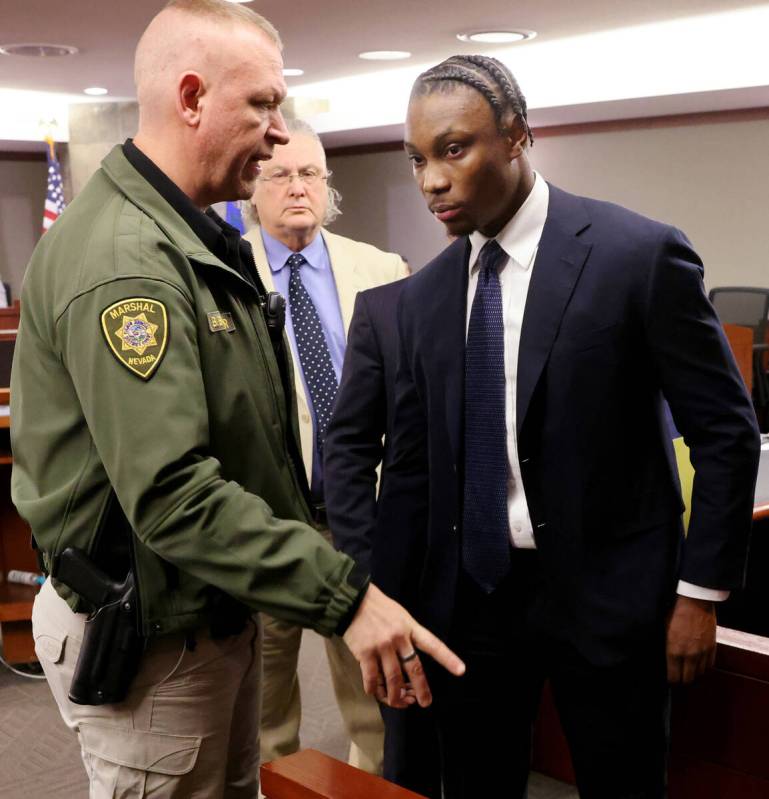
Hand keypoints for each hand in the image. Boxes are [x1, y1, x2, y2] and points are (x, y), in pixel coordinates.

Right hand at [343, 583, 464, 708]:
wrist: (353, 601)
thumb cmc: (378, 608)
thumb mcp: (400, 615)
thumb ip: (408, 635)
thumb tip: (409, 663)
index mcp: (410, 627)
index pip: (433, 645)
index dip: (448, 659)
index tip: (461, 671)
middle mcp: (398, 638)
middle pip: (414, 668)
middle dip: (422, 689)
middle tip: (425, 702)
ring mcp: (381, 646)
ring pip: (393, 679)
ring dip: (397, 695)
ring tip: (399, 703)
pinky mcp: (365, 653)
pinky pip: (372, 678)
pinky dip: (374, 690)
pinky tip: (375, 693)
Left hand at [665, 595, 716, 683]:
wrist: (694, 601)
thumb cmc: (674, 611)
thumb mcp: (662, 629)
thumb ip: (664, 646)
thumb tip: (662, 657)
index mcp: (674, 650)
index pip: (673, 677)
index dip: (670, 680)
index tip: (668, 679)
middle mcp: (689, 655)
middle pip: (687, 679)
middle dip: (681, 680)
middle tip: (678, 678)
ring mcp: (702, 652)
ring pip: (700, 674)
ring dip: (693, 675)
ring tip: (688, 672)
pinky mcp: (712, 647)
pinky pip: (710, 665)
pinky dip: (704, 668)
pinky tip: (698, 665)